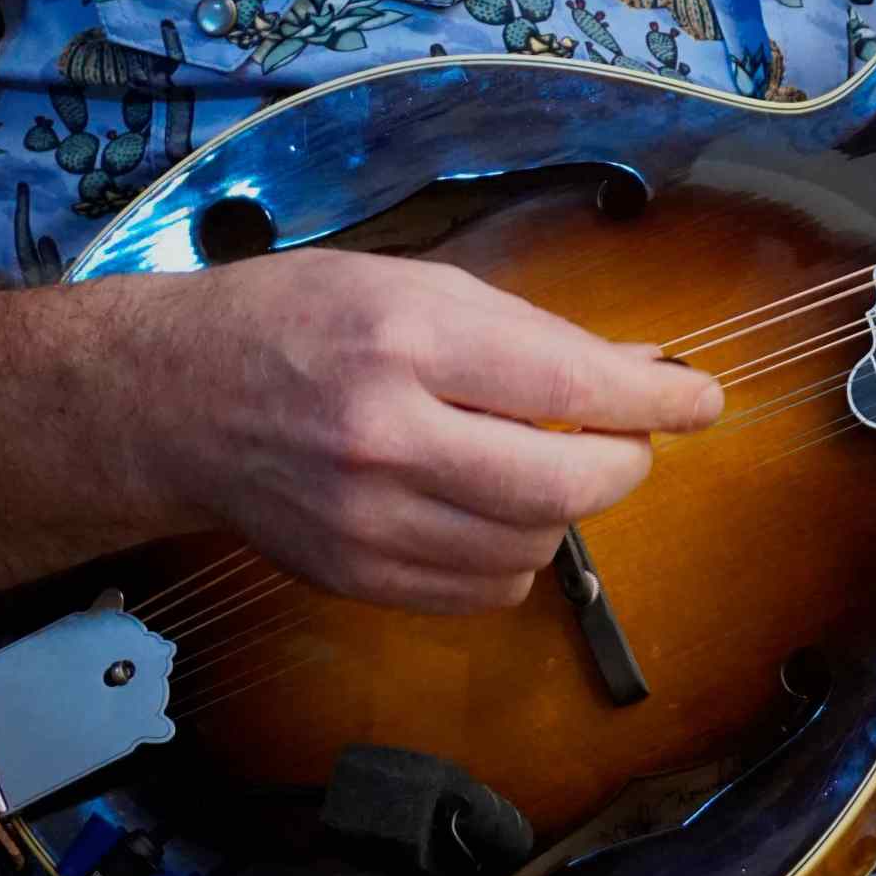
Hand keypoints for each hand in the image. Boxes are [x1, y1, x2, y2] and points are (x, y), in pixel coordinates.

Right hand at [144, 249, 721, 612]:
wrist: (172, 401)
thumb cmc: (301, 321)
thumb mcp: (416, 287)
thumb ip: (534, 333)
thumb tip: (647, 367)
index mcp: (407, 341)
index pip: (570, 385)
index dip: (655, 400)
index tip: (704, 401)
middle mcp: (385, 436)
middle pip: (564, 483)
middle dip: (624, 463)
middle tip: (627, 441)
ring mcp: (365, 519)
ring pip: (533, 543)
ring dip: (565, 508)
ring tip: (539, 463)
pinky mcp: (353, 576)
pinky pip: (485, 588)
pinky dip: (514, 553)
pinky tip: (492, 510)